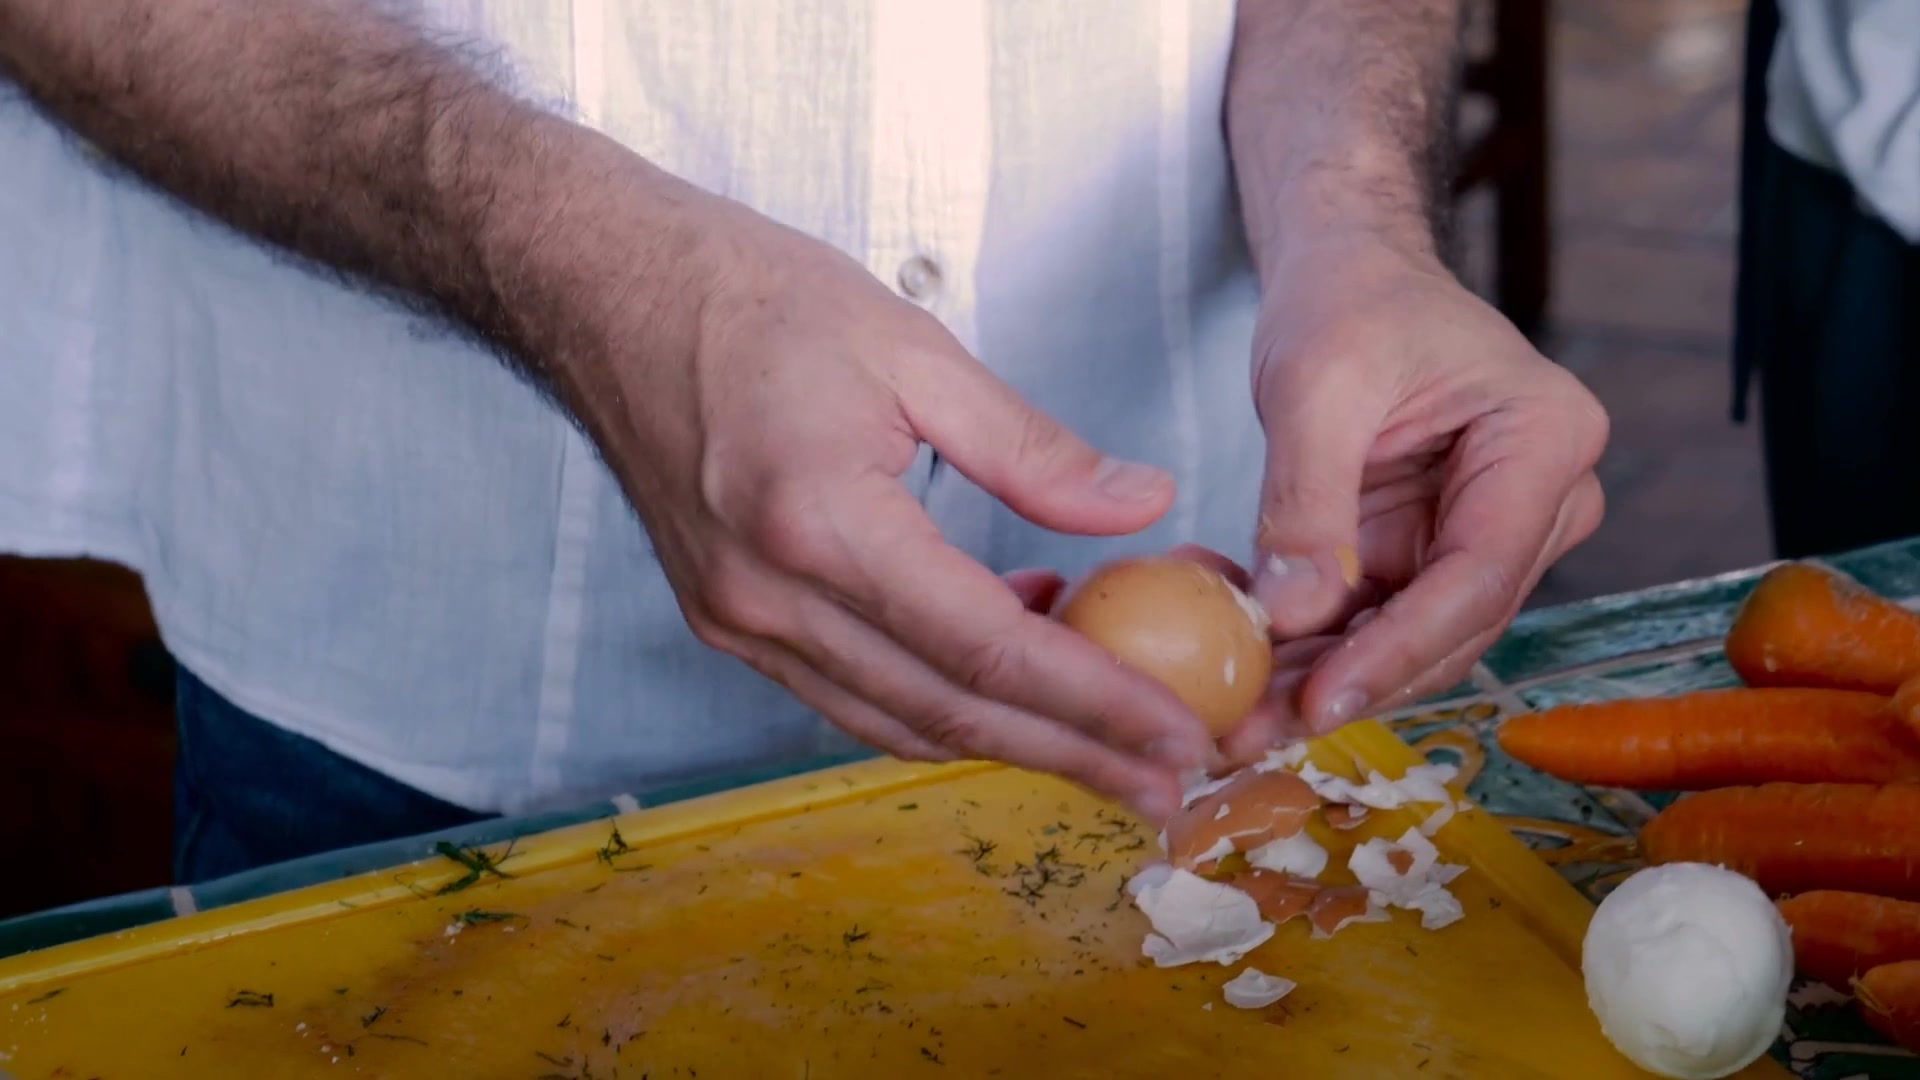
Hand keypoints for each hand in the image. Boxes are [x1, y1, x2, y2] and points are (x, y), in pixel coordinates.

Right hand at [560, 190, 1212, 819]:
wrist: (606, 293)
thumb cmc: (750, 298)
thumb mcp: (911, 348)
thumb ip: (1029, 447)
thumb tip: (1140, 503)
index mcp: (818, 521)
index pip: (984, 648)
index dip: (1094, 702)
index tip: (1176, 733)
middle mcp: (767, 595)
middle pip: (946, 712)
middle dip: (1070, 755)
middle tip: (1167, 782)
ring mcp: (736, 618)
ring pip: (896, 720)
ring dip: (1007, 743)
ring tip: (1108, 750)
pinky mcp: (727, 617)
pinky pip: (849, 691)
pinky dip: (934, 700)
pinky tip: (1006, 673)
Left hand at [1222, 240, 1606, 759]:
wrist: (1347, 272)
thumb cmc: (1352, 299)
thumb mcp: (1318, 382)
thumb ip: (1307, 500)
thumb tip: (1292, 616)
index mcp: (1545, 442)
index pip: (1476, 576)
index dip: (1398, 652)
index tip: (1324, 702)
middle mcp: (1537, 501)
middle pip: (1448, 625)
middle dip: (1349, 683)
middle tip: (1252, 731)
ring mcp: (1483, 534)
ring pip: (1405, 638)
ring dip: (1317, 678)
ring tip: (1229, 713)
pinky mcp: (1426, 553)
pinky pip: (1368, 618)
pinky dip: (1303, 643)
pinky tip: (1232, 654)